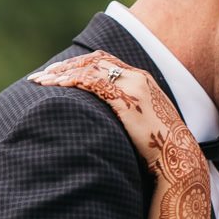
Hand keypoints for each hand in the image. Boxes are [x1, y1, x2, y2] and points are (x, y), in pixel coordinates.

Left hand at [29, 52, 198, 178]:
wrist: (179, 158)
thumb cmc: (161, 149)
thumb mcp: (144, 125)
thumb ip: (128, 115)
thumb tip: (109, 124)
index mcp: (143, 81)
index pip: (106, 62)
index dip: (80, 64)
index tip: (59, 73)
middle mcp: (138, 78)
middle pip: (95, 59)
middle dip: (66, 65)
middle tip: (42, 75)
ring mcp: (134, 86)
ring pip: (89, 67)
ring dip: (61, 73)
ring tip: (39, 82)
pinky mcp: (126, 99)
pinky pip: (92, 81)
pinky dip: (70, 80)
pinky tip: (54, 86)